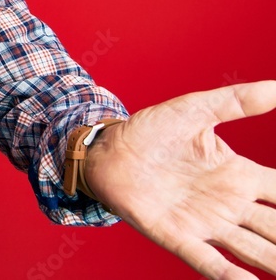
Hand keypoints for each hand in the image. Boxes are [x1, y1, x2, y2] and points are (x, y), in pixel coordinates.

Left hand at [84, 80, 275, 279]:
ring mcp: (205, 223)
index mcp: (239, 176)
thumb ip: (239, 101)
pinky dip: (230, 276)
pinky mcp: (176, 235)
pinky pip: (209, 261)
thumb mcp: (197, 110)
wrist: (107, 148)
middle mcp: (229, 204)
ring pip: (256, 251)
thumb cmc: (152, 130)